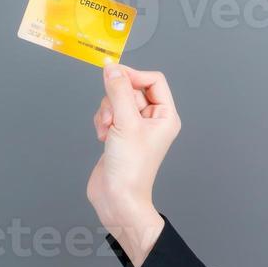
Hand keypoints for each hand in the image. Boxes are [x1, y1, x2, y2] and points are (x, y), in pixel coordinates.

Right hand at [86, 61, 177, 266]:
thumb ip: (118, 91)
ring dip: (107, 112)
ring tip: (108, 131)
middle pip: (131, 88)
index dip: (133, 75)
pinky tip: (103, 137)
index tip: (113, 75)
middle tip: (113, 118)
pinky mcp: (120, 133)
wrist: (117, 198)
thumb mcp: (125, 122)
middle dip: (115, 100)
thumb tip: (112, 68)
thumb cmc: (131, 168)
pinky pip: (108, 113)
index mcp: (165, 115)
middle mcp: (153, 119)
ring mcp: (136, 127)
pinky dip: (102, 122)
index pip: (153, 80)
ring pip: (116, 100)